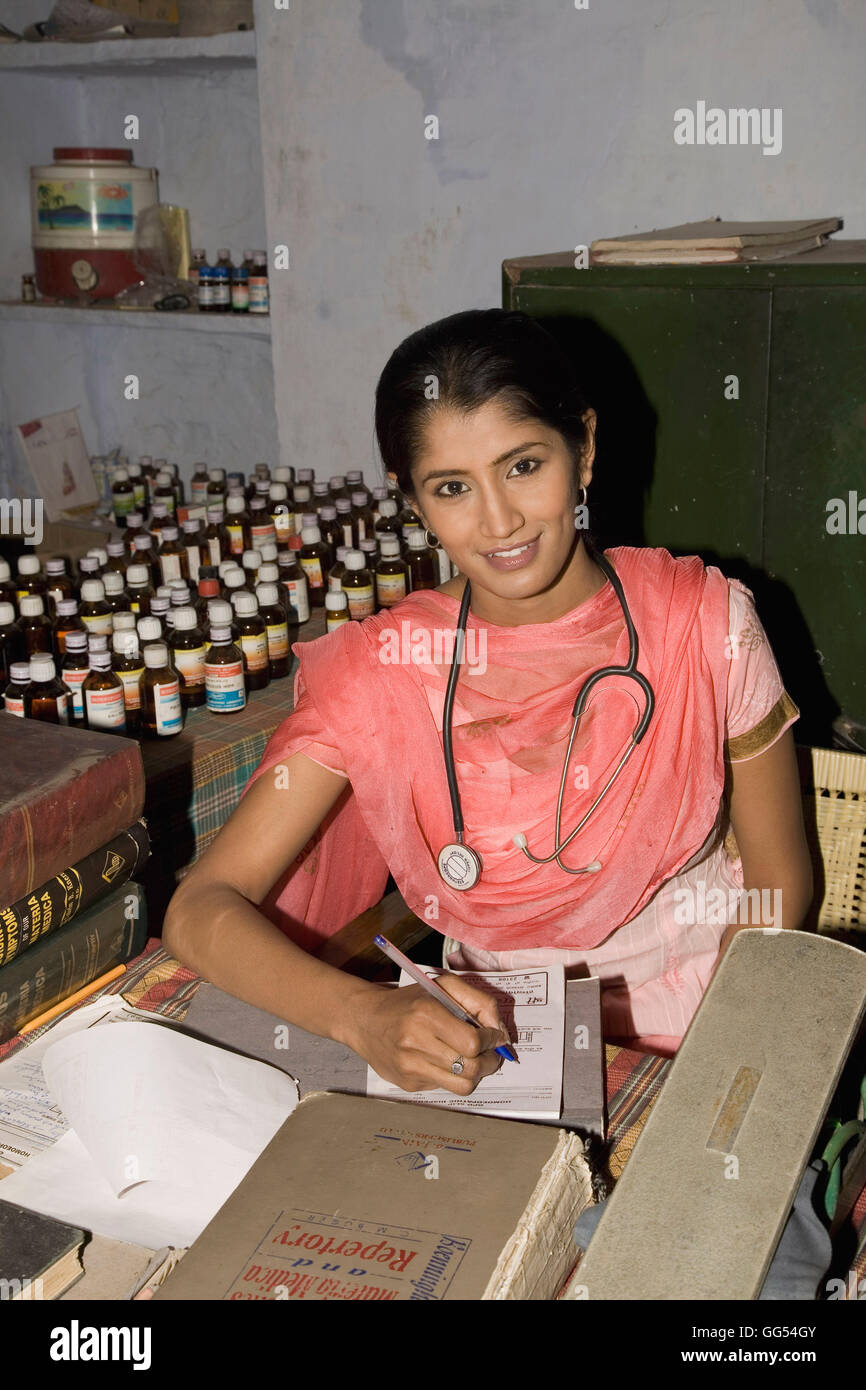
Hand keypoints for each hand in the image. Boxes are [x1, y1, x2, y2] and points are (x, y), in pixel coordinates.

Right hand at [343, 971, 511, 1095]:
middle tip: (493, 1054)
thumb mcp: (443, 986)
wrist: (365, 1020)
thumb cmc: (409, 1001)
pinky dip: (452, 1076)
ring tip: (476, 1061)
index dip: (492, 1041)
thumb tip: (500, 1032)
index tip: (496, 1037)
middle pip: (471, 1068)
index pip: (472, 1042)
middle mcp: (415, 1042)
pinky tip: (444, 1061)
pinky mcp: (408, 1084)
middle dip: (491, 1062)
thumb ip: (478, 1001)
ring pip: (462, 1085)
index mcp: (426, 1013)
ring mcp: (410, 1067)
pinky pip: (444, 1087)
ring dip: (477, 1074)